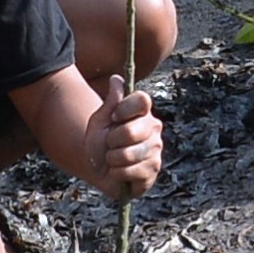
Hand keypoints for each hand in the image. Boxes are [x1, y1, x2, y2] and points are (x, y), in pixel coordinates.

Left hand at [86, 74, 162, 199]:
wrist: (97, 168)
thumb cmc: (99, 140)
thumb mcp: (100, 120)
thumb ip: (111, 101)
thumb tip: (115, 78)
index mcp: (143, 111)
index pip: (142, 100)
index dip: (124, 108)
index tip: (113, 117)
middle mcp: (154, 128)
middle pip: (130, 131)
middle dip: (111, 141)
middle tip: (110, 144)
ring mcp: (156, 150)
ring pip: (128, 154)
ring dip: (112, 159)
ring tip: (113, 159)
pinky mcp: (154, 170)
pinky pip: (131, 172)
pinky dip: (117, 173)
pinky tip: (119, 172)